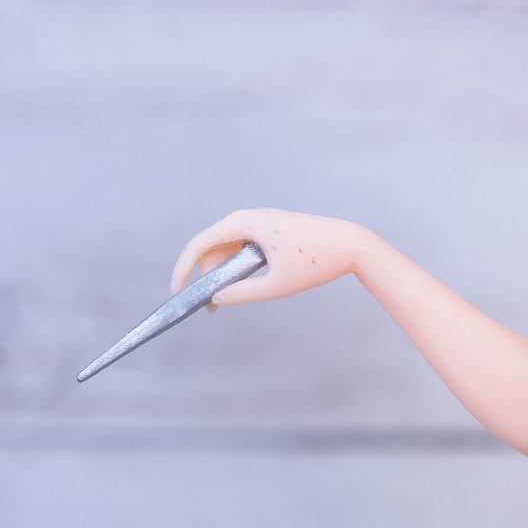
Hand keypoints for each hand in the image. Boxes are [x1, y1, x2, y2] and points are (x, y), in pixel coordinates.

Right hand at [170, 209, 369, 310]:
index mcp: (244, 222)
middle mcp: (247, 217)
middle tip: (210, 311)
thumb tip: (215, 298)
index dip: (182, 269)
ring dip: (220, 274)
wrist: (351, 244)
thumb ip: (242, 294)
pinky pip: (241, 247)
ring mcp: (258, 221)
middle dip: (204, 278)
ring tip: (221, 305)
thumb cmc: (316, 262)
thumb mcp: (277, 285)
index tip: (177, 294)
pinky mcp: (269, 229)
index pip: (199, 244)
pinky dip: (235, 267)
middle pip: (211, 248)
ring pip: (226, 249)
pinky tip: (238, 288)